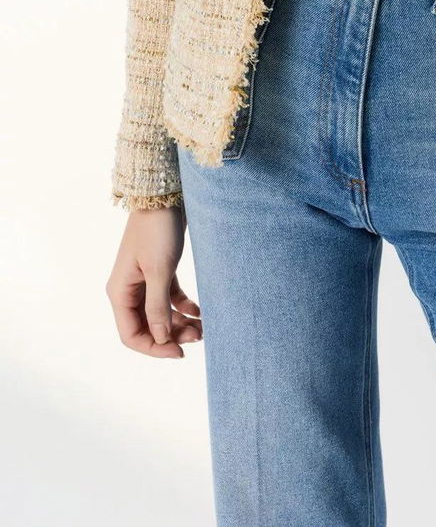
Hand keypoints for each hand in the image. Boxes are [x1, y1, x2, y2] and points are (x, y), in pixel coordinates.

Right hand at [106, 206, 202, 357]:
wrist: (165, 195)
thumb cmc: (158, 230)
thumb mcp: (159, 270)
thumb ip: (157, 306)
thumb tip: (161, 338)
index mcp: (120, 292)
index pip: (131, 335)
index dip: (155, 348)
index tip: (180, 352)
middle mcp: (129, 289)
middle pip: (148, 326)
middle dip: (172, 336)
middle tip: (199, 336)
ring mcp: (144, 281)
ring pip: (161, 314)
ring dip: (180, 323)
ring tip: (203, 326)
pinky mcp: (160, 271)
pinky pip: (170, 298)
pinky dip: (184, 307)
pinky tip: (200, 311)